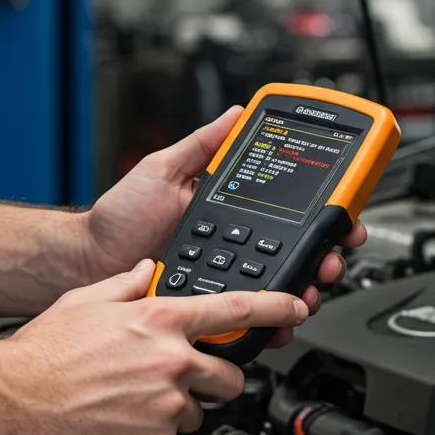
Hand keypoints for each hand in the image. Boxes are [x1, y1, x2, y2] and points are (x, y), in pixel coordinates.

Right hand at [0, 259, 307, 434]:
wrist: (12, 400)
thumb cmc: (43, 352)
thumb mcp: (85, 301)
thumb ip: (125, 284)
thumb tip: (147, 271)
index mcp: (158, 320)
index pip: (236, 311)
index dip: (276, 308)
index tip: (296, 307)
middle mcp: (170, 362)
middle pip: (228, 376)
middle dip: (212, 379)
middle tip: (177, 378)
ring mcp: (165, 407)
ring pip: (196, 413)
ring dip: (175, 410)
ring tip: (128, 402)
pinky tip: (116, 422)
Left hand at [82, 107, 367, 311]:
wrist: (90, 259)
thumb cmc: (120, 215)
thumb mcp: (162, 167)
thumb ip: (202, 144)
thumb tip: (237, 112)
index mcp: (228, 208)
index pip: (288, 206)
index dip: (321, 209)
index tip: (344, 211)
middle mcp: (233, 244)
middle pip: (295, 252)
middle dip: (325, 254)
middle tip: (331, 256)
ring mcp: (224, 277)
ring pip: (279, 287)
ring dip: (304, 289)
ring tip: (309, 287)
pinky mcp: (211, 306)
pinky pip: (247, 316)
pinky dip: (268, 322)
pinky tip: (276, 321)